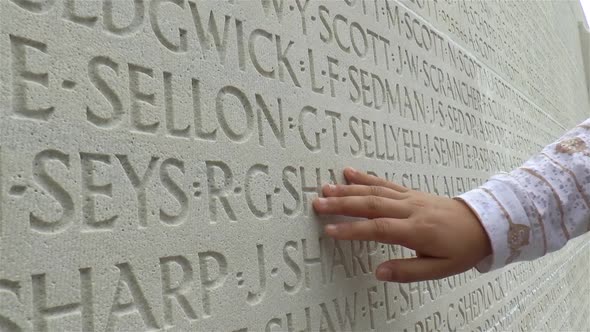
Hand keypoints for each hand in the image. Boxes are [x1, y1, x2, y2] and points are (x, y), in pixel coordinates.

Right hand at [312, 168, 491, 282]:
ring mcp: (410, 198)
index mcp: (417, 230)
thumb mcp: (440, 269)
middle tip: (318, 203)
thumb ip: (408, 271)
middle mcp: (411, 210)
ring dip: (349, 189)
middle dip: (342, 204)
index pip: (378, 228)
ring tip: (326, 188)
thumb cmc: (461, 249)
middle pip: (371, 204)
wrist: (484, 223)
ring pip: (375, 190)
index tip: (330, 230)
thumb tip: (378, 272)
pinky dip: (366, 177)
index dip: (352, 230)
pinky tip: (349, 173)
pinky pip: (385, 183)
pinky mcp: (411, 192)